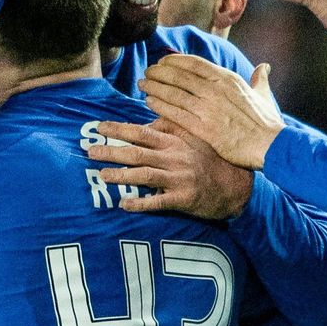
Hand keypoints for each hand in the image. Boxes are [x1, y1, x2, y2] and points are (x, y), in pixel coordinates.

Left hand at [85, 117, 254, 218]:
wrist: (237, 186)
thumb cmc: (212, 160)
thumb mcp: (195, 137)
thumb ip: (171, 128)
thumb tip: (148, 120)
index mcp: (175, 141)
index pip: (141, 132)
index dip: (119, 129)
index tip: (98, 127)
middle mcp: (175, 157)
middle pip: (137, 152)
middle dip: (111, 150)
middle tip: (89, 151)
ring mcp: (179, 179)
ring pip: (144, 175)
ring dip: (120, 175)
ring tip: (101, 175)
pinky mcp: (183, 199)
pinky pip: (158, 202)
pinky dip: (141, 203)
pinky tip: (124, 204)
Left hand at [140, 54, 284, 170]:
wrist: (269, 145)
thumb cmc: (266, 122)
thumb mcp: (263, 95)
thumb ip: (259, 79)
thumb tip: (264, 67)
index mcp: (228, 79)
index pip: (194, 63)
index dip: (174, 61)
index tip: (163, 62)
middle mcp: (215, 90)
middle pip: (179, 75)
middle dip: (160, 72)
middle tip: (148, 73)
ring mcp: (208, 109)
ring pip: (173, 93)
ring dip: (155, 87)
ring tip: (143, 85)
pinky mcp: (203, 127)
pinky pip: (175, 113)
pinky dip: (160, 106)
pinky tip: (149, 102)